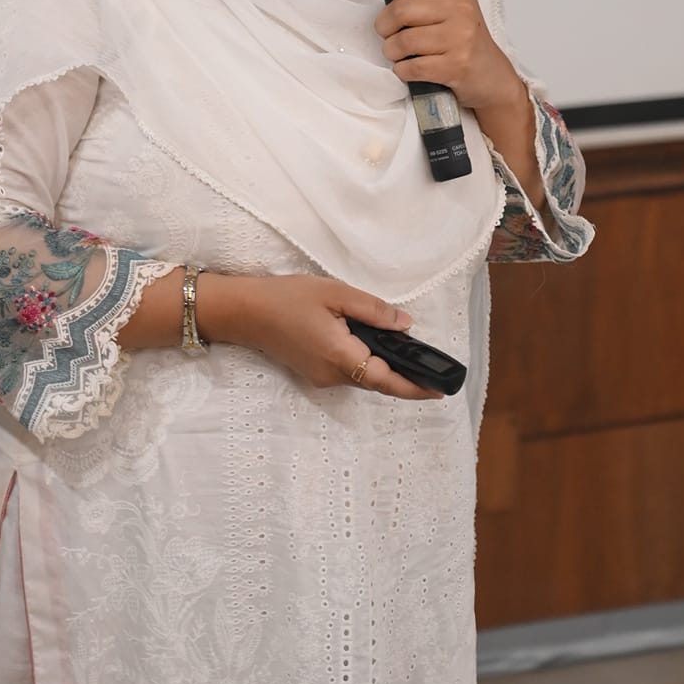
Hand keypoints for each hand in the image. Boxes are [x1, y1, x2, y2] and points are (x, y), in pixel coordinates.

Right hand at [218, 273, 442, 400]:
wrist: (243, 312)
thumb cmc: (287, 298)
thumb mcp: (335, 293)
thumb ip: (373, 311)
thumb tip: (405, 326)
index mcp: (341, 357)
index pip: (387, 380)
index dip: (416, 387)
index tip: (440, 389)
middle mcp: (333, 376)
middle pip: (378, 380)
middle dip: (404, 374)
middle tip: (429, 360)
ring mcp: (321, 378)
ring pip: (364, 376)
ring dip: (384, 366)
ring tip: (403, 346)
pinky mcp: (313, 372)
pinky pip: (349, 372)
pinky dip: (366, 361)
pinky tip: (371, 342)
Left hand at [366, 0, 524, 115]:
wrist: (490, 74)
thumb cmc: (462, 36)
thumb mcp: (444, 4)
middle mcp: (460, 8)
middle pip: (401, 9)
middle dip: (384, 25)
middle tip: (388, 32)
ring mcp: (459, 37)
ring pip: (403, 41)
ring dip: (391, 51)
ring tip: (399, 52)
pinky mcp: (455, 65)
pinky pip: (411, 67)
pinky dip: (402, 70)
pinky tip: (409, 67)